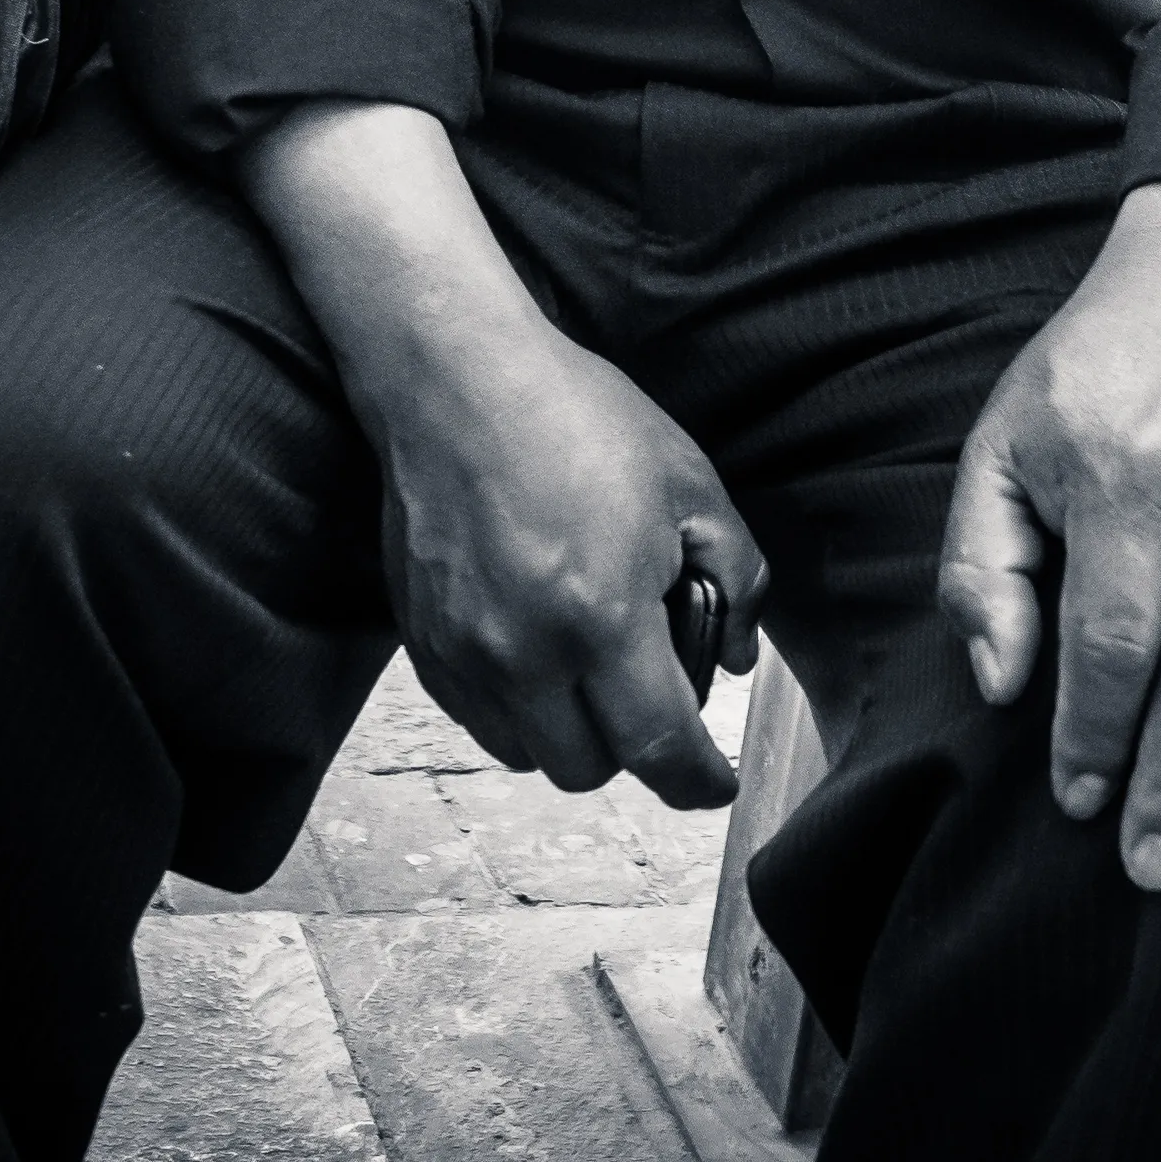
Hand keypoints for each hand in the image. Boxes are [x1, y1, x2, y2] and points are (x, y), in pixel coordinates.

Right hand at [237, 101, 764, 808]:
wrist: (457, 378)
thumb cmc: (576, 416)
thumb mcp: (690, 483)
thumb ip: (737, 579)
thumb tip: (736, 656)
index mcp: (601, 617)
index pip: (659, 749)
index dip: (699, 781)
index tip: (715, 783)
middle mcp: (525, 653)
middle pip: (591, 767)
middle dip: (635, 743)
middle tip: (652, 679)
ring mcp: (464, 653)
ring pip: (530, 753)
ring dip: (572, 729)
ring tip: (589, 655)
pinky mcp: (423, 643)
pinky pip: (479, 718)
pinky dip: (518, 706)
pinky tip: (538, 641)